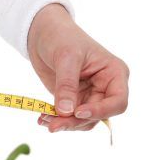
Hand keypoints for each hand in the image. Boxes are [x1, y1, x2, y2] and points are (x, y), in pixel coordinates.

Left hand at [27, 5, 129, 131]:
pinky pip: (70, 118)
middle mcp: (106, 88)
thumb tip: (66, 111)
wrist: (43, 34)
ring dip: (66, 124)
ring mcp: (90, 96)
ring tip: (44, 119)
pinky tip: (43, 118)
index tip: (78, 111)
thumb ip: (67, 85)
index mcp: (115, 73)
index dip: (101, 111)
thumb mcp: (66, 57)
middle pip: (98, 115)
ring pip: (84, 120)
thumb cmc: (62, 37)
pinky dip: (58, 120)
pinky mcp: (75, 100)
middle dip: (76, 121)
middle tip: (53, 125)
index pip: (118, 101)